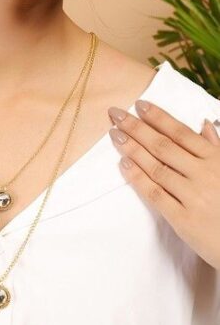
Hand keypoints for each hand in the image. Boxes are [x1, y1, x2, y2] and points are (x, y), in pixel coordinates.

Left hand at [107, 100, 219, 269]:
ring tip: (114, 135)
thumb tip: (204, 123)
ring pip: (156, 167)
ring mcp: (194, 197)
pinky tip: (123, 163)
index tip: (139, 104)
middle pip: (163, 146)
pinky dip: (137, 178)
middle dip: (136, 127)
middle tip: (115, 114)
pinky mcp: (184, 220)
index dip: (158, 117)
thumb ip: (215, 147)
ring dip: (132, 148)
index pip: (181, 133)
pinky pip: (155, 194)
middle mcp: (205, 174)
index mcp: (216, 160)